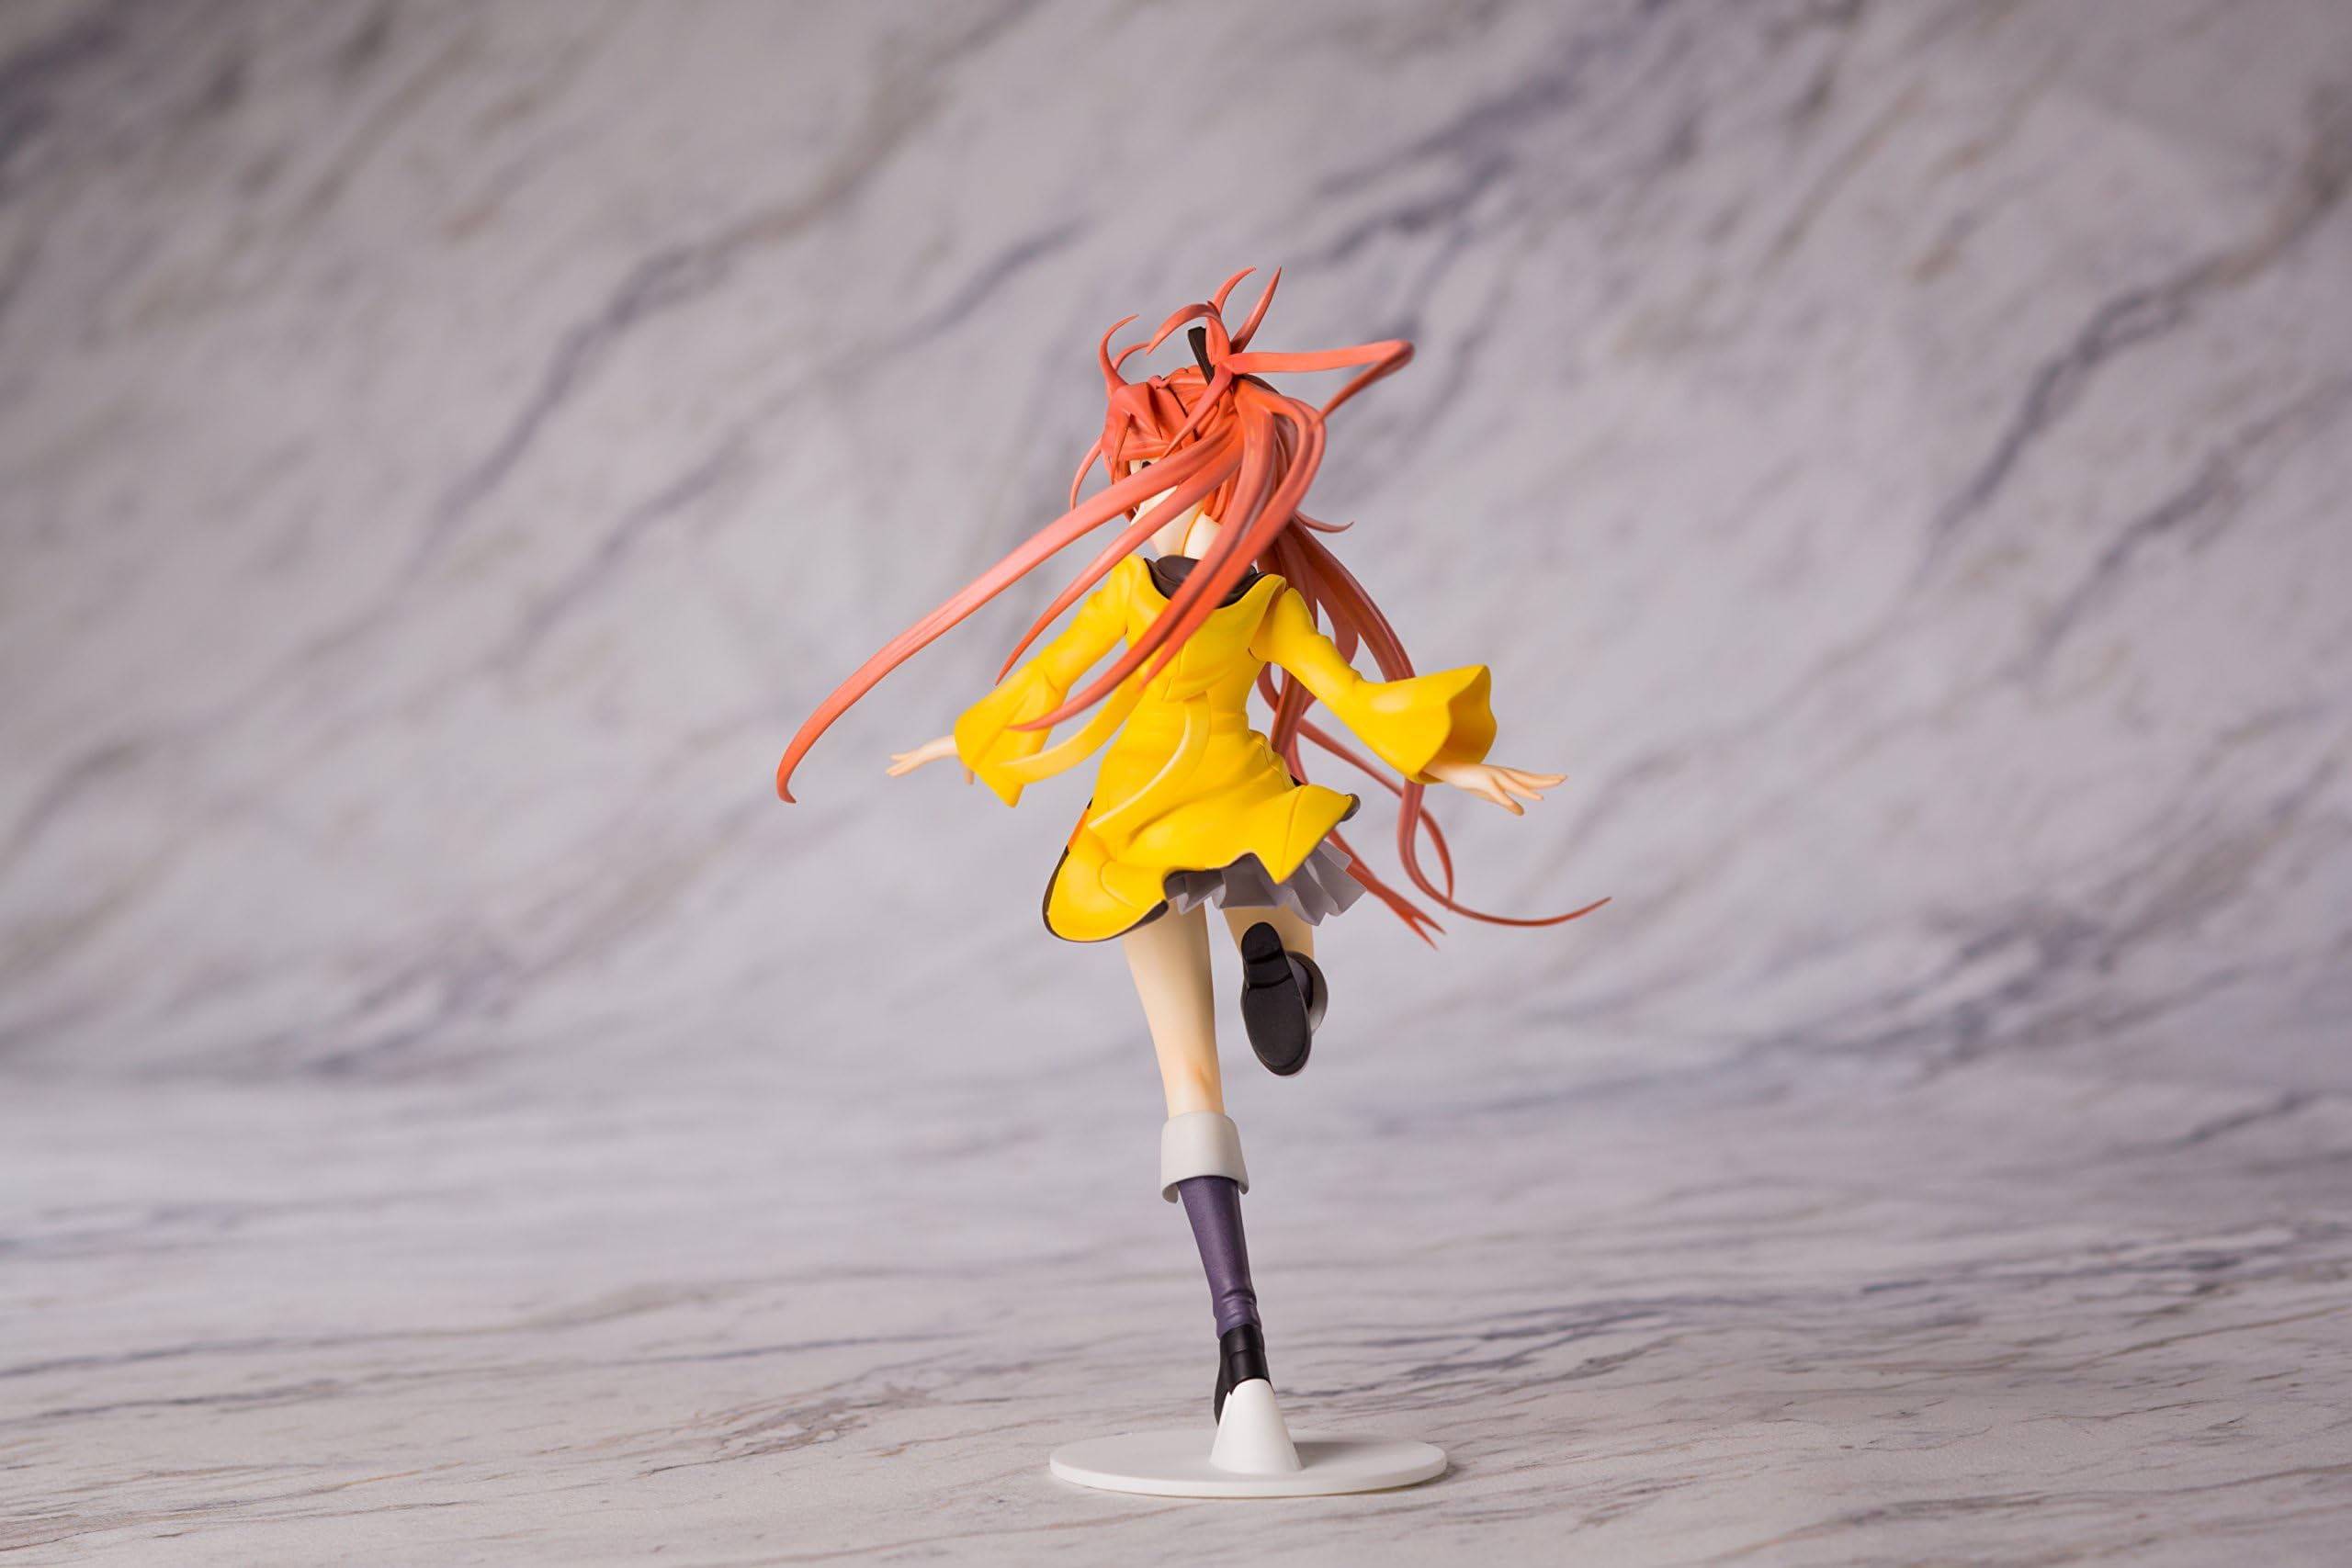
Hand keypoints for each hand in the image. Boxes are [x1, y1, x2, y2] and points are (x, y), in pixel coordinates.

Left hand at [885, 735, 964, 779]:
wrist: (970, 743)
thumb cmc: (969, 751)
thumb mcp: (967, 767)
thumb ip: (967, 775)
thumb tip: (970, 784)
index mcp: (936, 750)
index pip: (920, 756)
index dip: (911, 758)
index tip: (904, 758)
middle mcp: (928, 750)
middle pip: (911, 757)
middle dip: (901, 761)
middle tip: (891, 762)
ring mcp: (925, 751)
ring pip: (908, 762)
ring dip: (898, 768)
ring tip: (888, 773)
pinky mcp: (925, 754)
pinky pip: (910, 763)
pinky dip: (901, 769)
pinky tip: (893, 773)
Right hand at [1423, 760, 1563, 815]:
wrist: (1453, 771)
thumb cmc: (1475, 782)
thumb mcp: (1494, 796)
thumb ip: (1509, 803)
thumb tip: (1522, 812)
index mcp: (1509, 777)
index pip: (1531, 779)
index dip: (1546, 779)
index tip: (1562, 778)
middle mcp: (1505, 774)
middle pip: (1528, 779)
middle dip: (1545, 780)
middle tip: (1563, 778)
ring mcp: (1494, 776)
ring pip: (1514, 785)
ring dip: (1527, 791)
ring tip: (1541, 797)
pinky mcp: (1483, 781)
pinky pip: (1495, 792)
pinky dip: (1504, 798)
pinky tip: (1513, 805)